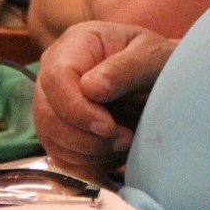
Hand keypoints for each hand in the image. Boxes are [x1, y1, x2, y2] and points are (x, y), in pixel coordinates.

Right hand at [33, 21, 176, 180]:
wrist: (162, 79)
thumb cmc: (157, 61)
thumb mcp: (152, 56)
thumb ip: (125, 68)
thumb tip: (90, 89)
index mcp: (75, 44)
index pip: (56, 79)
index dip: (76, 109)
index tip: (108, 126)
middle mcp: (54, 72)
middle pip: (47, 114)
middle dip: (85, 137)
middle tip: (124, 139)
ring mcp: (53, 103)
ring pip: (51, 140)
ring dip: (89, 153)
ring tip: (125, 144)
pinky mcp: (59, 131)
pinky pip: (61, 157)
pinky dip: (87, 165)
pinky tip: (114, 155)